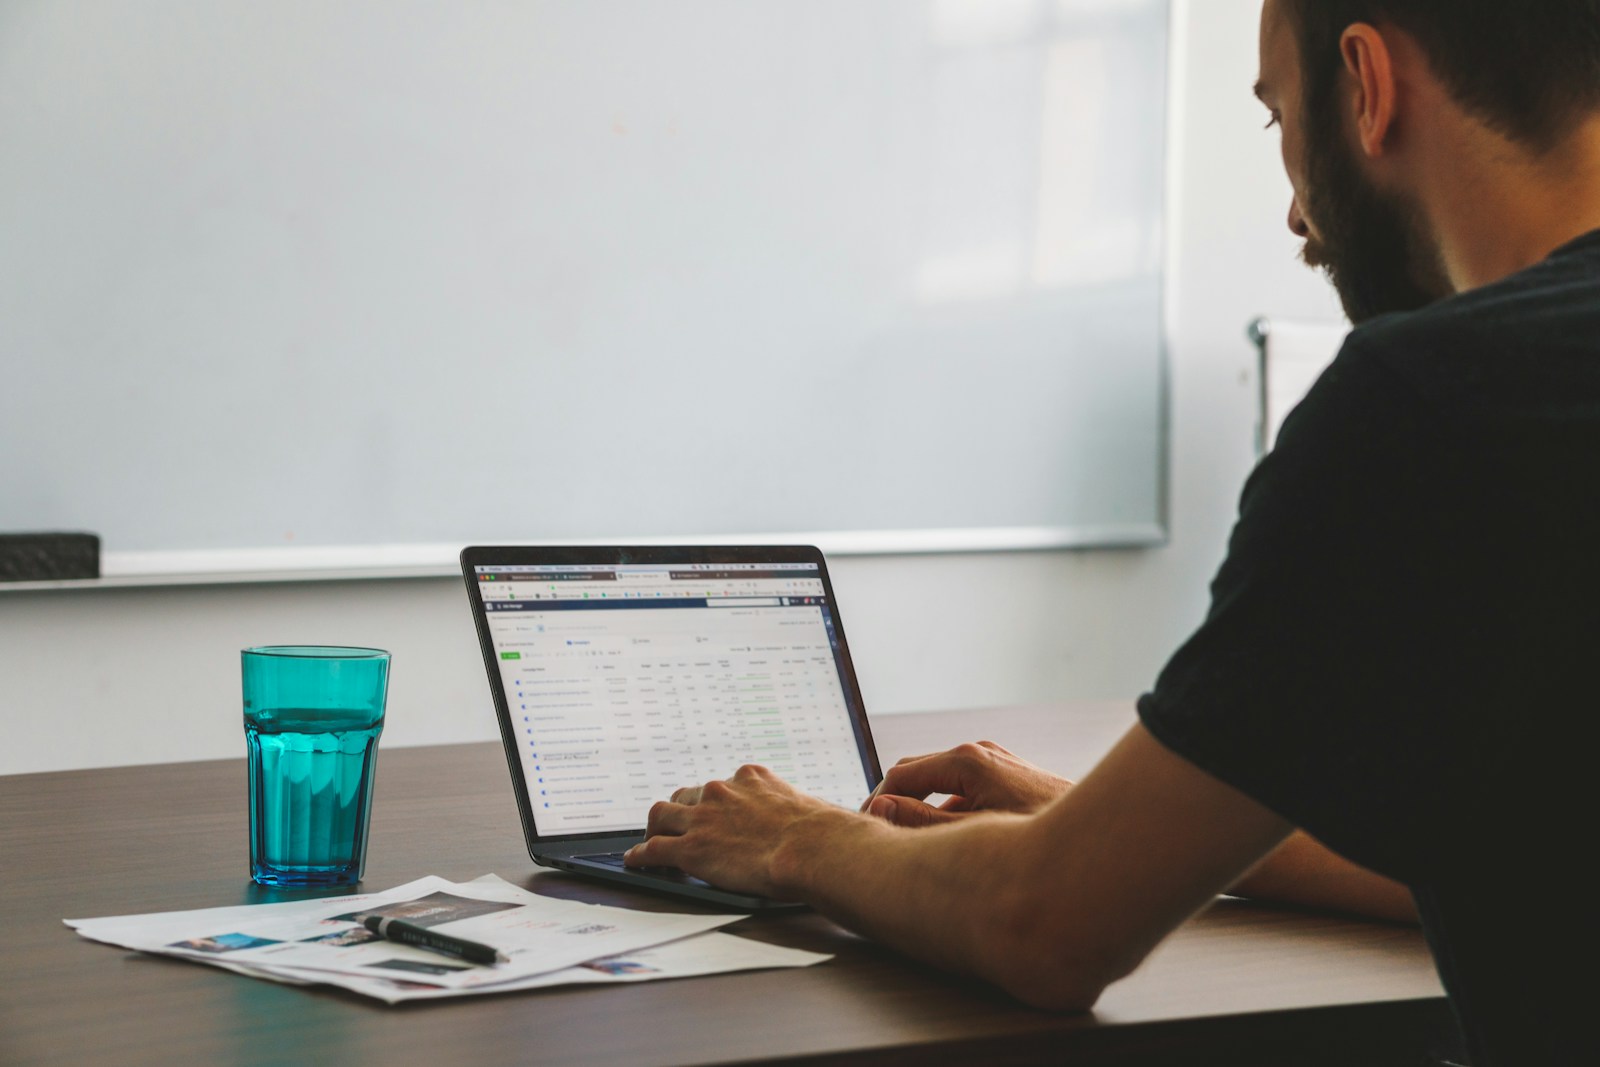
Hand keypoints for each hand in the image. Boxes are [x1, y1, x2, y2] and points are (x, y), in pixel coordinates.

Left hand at [624, 764, 847, 897]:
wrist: (814, 849)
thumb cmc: (826, 834)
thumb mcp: (816, 808)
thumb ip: (810, 810)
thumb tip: (852, 813)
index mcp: (751, 778)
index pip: (721, 785)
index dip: (714, 802)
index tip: (714, 812)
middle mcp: (722, 790)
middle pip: (687, 796)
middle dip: (682, 811)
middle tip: (680, 826)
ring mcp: (703, 818)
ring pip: (662, 815)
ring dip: (656, 828)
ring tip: (650, 841)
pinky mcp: (690, 849)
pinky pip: (654, 849)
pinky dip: (641, 855)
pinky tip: (636, 861)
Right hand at [863, 741, 1070, 827]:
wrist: (1106, 838)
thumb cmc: (1042, 835)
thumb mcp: (972, 834)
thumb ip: (920, 822)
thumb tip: (881, 808)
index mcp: (967, 760)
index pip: (900, 775)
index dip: (877, 803)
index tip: (865, 830)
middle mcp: (981, 753)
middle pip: (918, 772)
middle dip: (896, 803)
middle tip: (881, 838)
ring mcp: (999, 763)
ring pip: (943, 783)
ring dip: (925, 810)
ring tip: (917, 847)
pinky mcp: (1012, 777)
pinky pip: (968, 790)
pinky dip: (952, 812)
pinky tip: (958, 846)